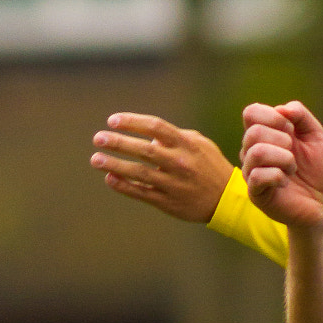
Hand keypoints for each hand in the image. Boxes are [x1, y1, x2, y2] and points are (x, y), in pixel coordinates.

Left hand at [91, 114, 231, 222]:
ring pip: (139, 173)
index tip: (112, 120)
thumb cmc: (210, 167)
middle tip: (98, 138)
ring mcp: (173, 184)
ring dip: (115, 165)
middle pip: (144, 150)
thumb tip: (148, 136)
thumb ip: (174, 136)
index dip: (132, 122)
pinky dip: (124, 186)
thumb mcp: (199, 145)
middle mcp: (179, 163)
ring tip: (96, 159)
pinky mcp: (168, 202)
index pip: (155, 127)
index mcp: (186, 144)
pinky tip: (109, 178)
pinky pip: (141, 193)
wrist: (227, 200)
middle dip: (118, 143)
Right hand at [241, 100, 322, 232]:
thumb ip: (301, 116)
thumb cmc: (317, 170)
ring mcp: (251, 172)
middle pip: (253, 132)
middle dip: (283, 139)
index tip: (291, 129)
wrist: (322, 202)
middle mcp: (253, 151)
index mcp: (265, 134)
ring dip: (283, 158)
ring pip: (256, 152)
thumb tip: (281, 109)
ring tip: (293, 168)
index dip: (272, 116)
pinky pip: (257, 176)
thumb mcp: (316, 137)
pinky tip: (286, 182)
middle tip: (294, 153)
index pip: (251, 113)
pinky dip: (278, 175)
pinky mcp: (255, 193)